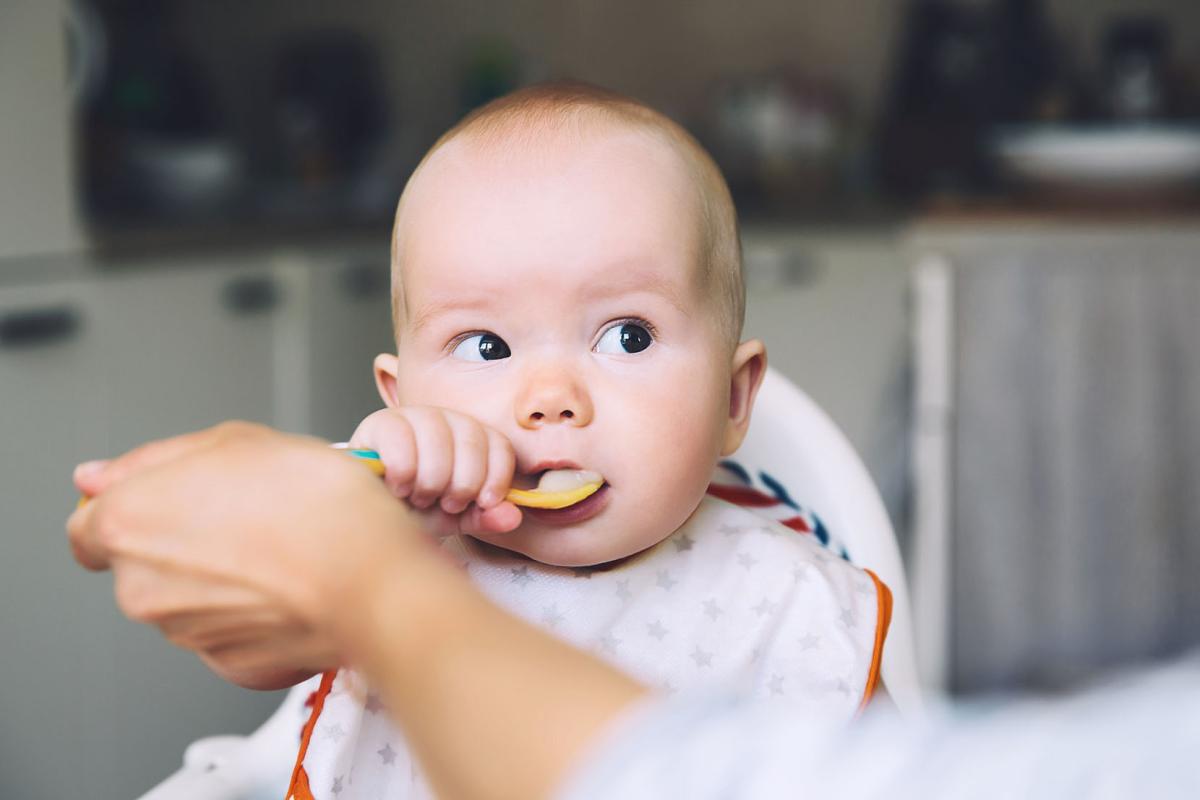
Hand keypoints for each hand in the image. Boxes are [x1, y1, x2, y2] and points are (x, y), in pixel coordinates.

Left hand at [67, 422, 435, 689]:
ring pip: (189, 600)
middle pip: (143, 563)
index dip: (132, 508)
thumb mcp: (236, 440)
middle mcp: (140, 587)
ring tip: (281, 546)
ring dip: (222, 577)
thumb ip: (154, 459)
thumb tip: (95, 477)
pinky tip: (292, 585)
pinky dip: (253, 614)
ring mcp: (185, 633)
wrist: (372, 575)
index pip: (88, 524)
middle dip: (184, 542)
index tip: (173, 501)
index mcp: (127, 524)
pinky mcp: (230, 665)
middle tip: (247, 513)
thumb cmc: (314, 502)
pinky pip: (230, 633)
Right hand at [350, 406, 521, 537]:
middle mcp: (446, 419)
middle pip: (472, 442)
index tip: (483, 503)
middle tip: (444, 503)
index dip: (496, 477)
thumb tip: (513, 516)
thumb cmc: (416, 511)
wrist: (372, 513)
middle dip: (462, 484)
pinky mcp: (380, 423)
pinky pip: (401, 439)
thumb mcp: (455, 518)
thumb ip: (485, 517)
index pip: (500, 445)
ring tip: (419, 497)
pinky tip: (398, 487)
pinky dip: (403, 472)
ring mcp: (413, 416)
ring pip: (438, 439)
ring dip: (431, 480)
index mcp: (472, 437)